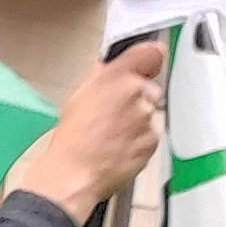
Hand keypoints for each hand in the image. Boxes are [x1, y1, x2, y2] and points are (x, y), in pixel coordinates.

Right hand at [3, 40, 164, 224]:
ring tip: (114, 135)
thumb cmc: (72, 139)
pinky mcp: (153, 140)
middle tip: (115, 114)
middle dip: (138, 98)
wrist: (74, 173)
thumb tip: (109, 69)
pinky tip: (120, 147)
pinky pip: (152, 134)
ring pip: (151, 112)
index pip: (151, 53)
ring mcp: (147, 117)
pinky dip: (140, 140)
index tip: (147, 64)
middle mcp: (136, 92)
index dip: (150, 59)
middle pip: (149, 88)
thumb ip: (100, 77)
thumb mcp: (78, 97)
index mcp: (116, 76)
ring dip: (139, 120)